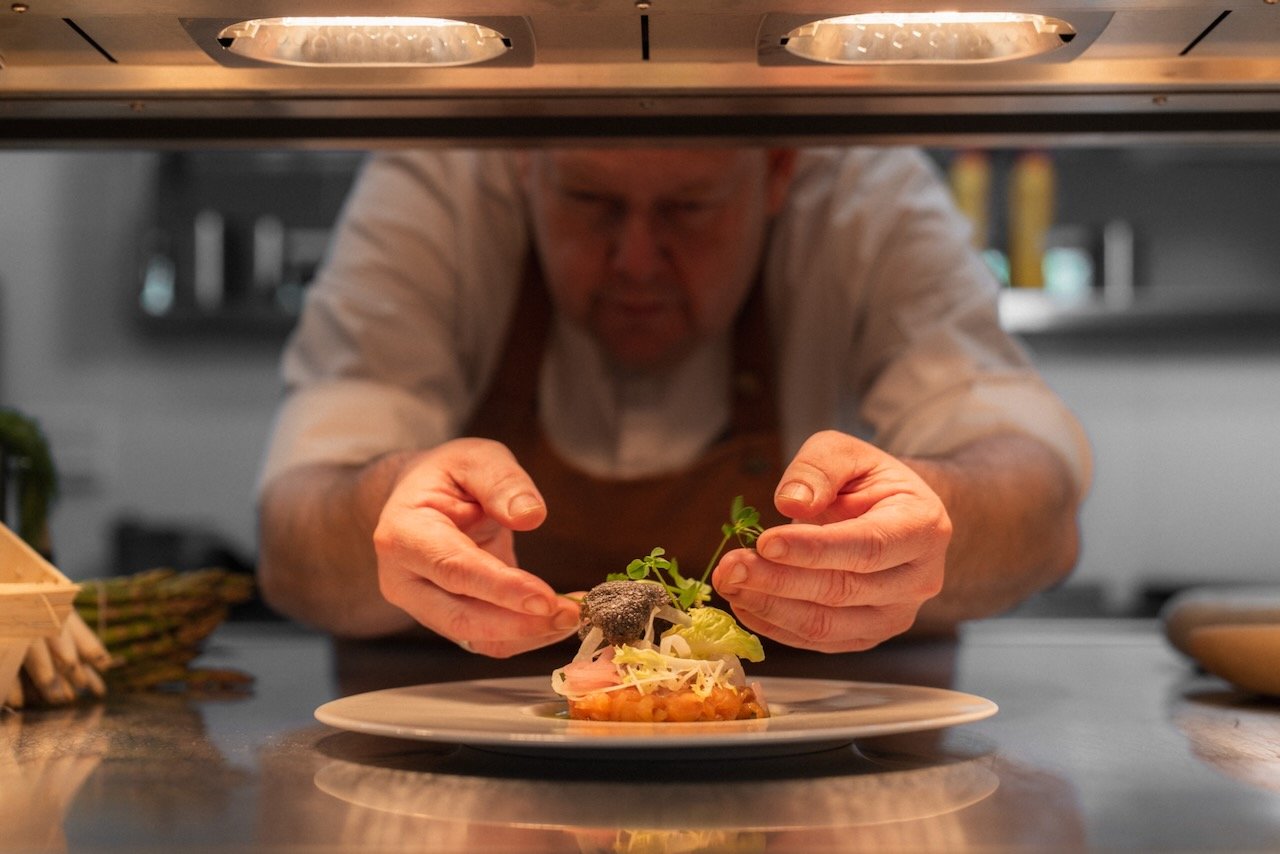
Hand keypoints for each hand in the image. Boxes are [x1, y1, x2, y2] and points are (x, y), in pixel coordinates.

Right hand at [373, 438, 581, 656]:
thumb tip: (530, 515)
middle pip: (461, 618)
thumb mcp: (475, 458)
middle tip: (571, 614)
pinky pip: (486, 640)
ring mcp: (422, 605)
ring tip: (573, 614)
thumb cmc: (448, 476)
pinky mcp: (446, 619)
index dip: (501, 588)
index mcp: (403, 534)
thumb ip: (502, 481)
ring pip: (475, 638)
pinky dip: (525, 634)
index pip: (454, 569)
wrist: (421, 498)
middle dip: (520, 623)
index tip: (546, 599)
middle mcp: (404, 579)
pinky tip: (557, 618)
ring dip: (528, 633)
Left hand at [712, 430, 950, 651]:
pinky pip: (817, 641)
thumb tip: (792, 502)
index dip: (814, 549)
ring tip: (728, 582)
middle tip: (729, 566)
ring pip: (827, 625)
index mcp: (922, 527)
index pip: (867, 547)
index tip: (765, 542)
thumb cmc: (868, 481)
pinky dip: (774, 625)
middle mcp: (918, 580)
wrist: (891, 515)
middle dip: (778, 580)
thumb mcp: (846, 453)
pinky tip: (743, 602)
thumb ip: (819, 469)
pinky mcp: (866, 636)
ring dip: (769, 607)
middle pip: (842, 590)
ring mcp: (894, 615)